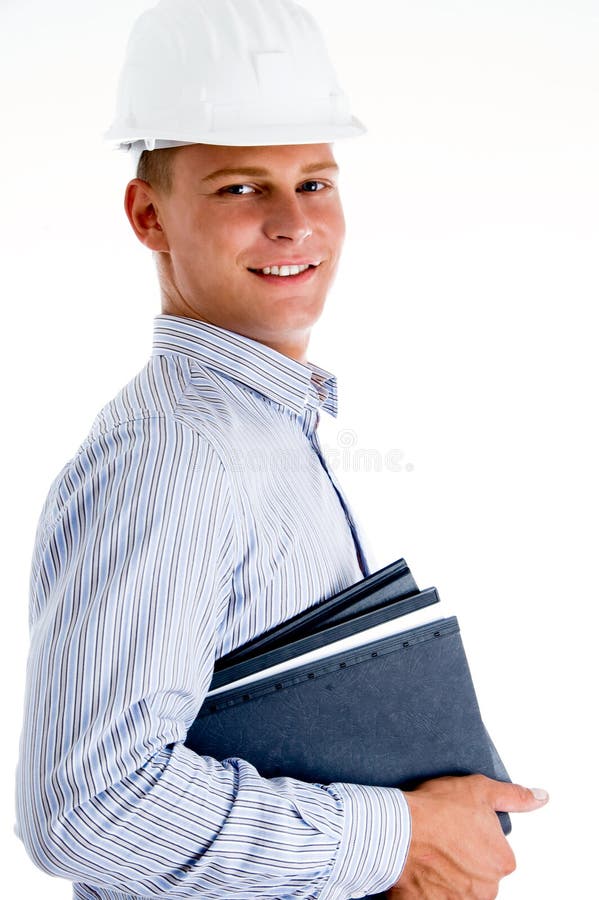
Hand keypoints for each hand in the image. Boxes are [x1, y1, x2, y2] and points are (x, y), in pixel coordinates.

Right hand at [388, 774, 548, 898]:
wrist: (398, 830)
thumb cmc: (438, 810)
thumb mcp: (480, 790)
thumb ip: (514, 796)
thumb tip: (540, 797)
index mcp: (502, 862)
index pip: (496, 852)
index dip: (476, 836)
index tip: (459, 826)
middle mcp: (486, 888)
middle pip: (478, 873)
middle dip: (462, 859)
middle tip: (442, 838)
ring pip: (457, 886)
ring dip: (445, 874)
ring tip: (428, 851)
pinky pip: (433, 896)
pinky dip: (427, 887)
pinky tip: (419, 868)